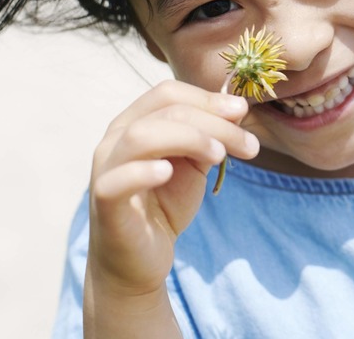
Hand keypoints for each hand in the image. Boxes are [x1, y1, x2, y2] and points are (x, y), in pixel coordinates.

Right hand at [86, 80, 257, 294]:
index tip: (243, 111)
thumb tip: (238, 108)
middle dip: (213, 122)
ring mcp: (106, 169)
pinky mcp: (105, 201)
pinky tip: (167, 172)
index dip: (207, 98)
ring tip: (219, 156)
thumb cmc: (164, 205)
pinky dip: (143, 171)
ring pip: (141, 135)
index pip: (168, 93)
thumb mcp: (194, 165)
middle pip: (165, 111)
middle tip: (248, 144)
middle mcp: (115, 139)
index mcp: (135, 122)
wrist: (140, 260)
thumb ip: (210, 136)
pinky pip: (117, 180)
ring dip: (189, 138)